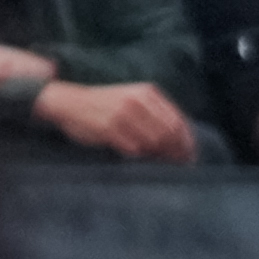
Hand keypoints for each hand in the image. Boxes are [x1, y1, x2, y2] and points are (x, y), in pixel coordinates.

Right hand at [32, 80, 198, 162]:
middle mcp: (137, 101)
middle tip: (180, 165)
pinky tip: (141, 158)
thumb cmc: (103, 104)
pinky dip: (142, 156)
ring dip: (160, 156)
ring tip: (160, 162)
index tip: (190, 156)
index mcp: (147, 92)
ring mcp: (124, 114)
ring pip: (155, 142)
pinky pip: (135, 149)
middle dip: (178, 152)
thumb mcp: (132, 98)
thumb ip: (155, 113)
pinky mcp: (111, 128)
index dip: (187, 141)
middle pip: (170, 133)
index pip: (178, 120)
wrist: (67, 102)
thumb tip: (180, 140)